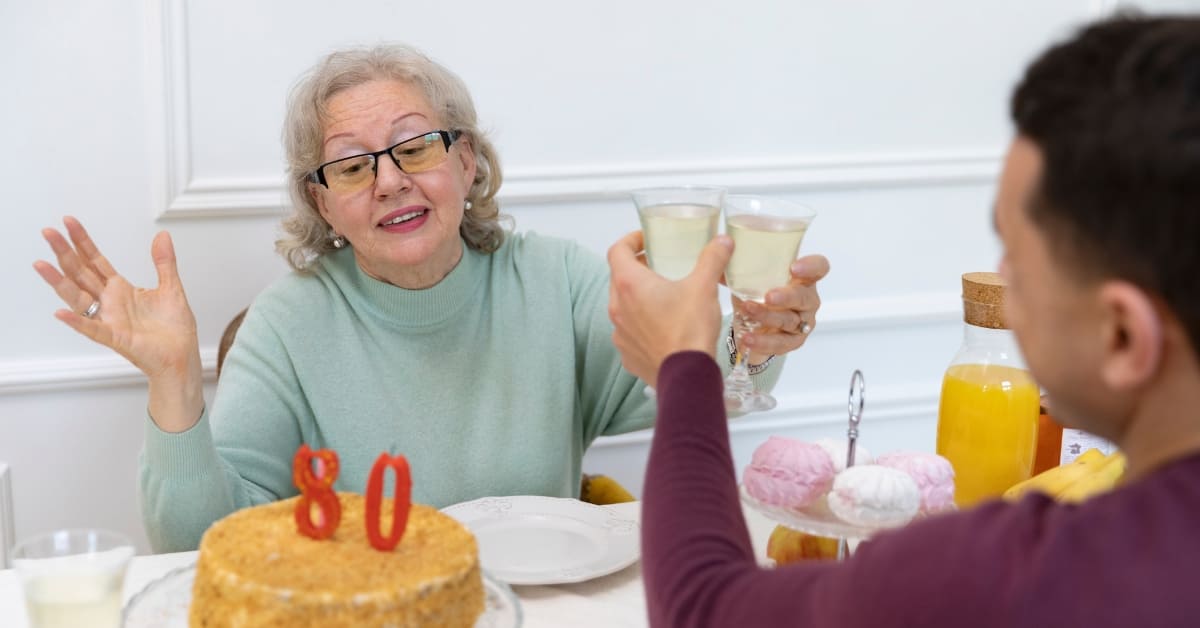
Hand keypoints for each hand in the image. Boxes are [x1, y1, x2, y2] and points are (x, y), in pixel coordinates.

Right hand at [34, 217, 203, 429]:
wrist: (183, 356)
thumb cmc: (174, 329)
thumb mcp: (171, 288)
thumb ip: (164, 262)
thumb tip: (162, 235)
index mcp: (120, 289)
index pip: (95, 261)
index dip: (83, 242)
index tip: (69, 222)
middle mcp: (109, 303)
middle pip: (81, 274)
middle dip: (64, 253)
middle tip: (47, 232)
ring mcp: (109, 320)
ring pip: (78, 298)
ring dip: (59, 282)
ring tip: (41, 265)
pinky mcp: (117, 338)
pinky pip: (93, 330)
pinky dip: (78, 322)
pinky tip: (61, 313)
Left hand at [607, 231, 732, 387]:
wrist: (687, 376)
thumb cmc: (690, 329)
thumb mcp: (704, 287)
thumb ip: (712, 259)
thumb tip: (723, 241)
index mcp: (629, 284)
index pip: (617, 251)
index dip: (630, 240)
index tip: (646, 240)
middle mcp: (617, 307)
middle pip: (618, 278)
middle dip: (636, 268)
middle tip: (658, 265)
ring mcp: (619, 333)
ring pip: (622, 306)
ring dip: (637, 297)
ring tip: (662, 297)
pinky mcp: (626, 354)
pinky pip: (629, 332)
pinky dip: (640, 324)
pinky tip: (661, 326)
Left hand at [734, 254, 829, 357]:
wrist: (749, 329)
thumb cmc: (754, 298)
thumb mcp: (746, 280)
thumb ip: (736, 266)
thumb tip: (719, 248)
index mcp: (800, 278)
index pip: (818, 268)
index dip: (811, 267)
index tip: (793, 268)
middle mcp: (806, 299)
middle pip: (804, 296)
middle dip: (786, 296)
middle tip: (768, 296)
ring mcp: (802, 322)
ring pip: (789, 320)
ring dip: (767, 316)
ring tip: (747, 311)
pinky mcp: (793, 342)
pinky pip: (780, 343)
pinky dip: (763, 341)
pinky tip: (747, 338)